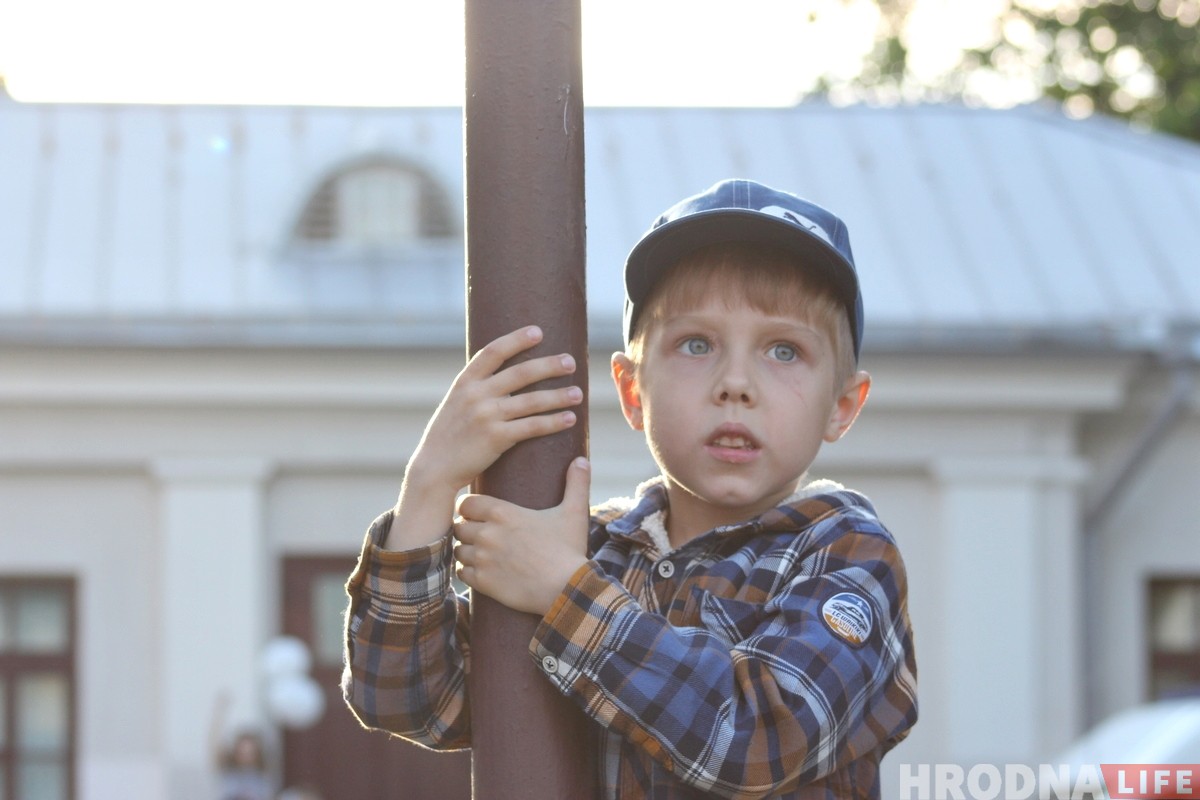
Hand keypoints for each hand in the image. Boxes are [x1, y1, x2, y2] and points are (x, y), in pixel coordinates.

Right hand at [410, 325, 582, 491]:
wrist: (434, 468)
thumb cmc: (449, 435)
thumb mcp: (456, 403)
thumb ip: (477, 388)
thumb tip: (507, 375)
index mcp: (465, 382)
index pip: (493, 352)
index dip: (516, 339)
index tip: (538, 332)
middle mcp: (476, 395)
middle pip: (520, 373)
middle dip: (549, 366)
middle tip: (571, 362)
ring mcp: (486, 416)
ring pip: (531, 401)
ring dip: (558, 396)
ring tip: (578, 394)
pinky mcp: (496, 438)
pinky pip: (532, 427)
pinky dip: (553, 422)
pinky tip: (570, 419)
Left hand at [453, 456, 591, 615]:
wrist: (567, 589)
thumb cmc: (569, 550)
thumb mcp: (574, 513)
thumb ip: (576, 483)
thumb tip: (581, 460)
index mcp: (503, 513)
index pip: (466, 503)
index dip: (469, 507)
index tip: (478, 513)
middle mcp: (487, 534)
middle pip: (458, 526)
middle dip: (467, 529)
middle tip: (480, 534)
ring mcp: (482, 559)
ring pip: (458, 550)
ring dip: (467, 551)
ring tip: (480, 553)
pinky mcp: (483, 582)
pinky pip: (461, 573)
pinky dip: (468, 572)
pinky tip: (481, 571)